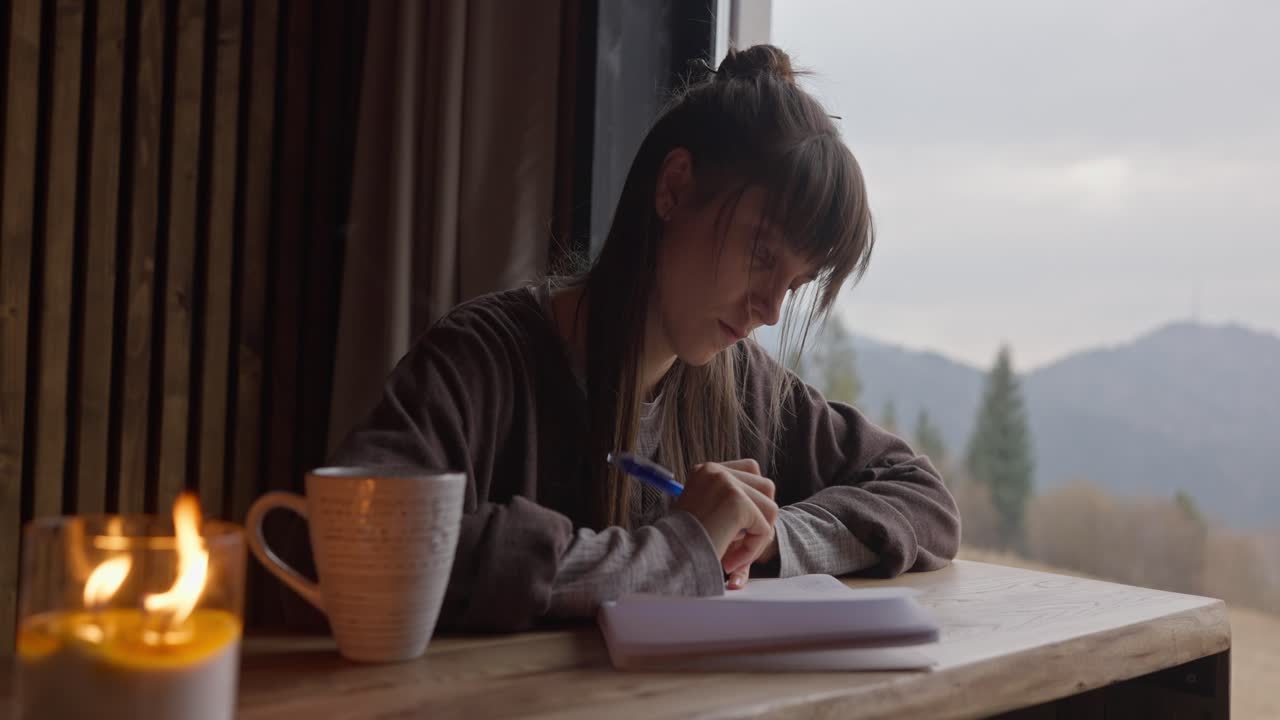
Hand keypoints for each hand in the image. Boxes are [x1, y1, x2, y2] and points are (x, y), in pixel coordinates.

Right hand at [673, 459, 776, 583]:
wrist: (666, 557)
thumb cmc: (681, 545)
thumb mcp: (706, 518)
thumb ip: (731, 510)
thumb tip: (767, 518)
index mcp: (707, 471)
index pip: (751, 470)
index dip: (754, 500)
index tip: (738, 527)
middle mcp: (716, 471)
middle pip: (766, 487)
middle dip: (762, 518)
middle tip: (739, 543)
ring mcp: (727, 483)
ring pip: (770, 508)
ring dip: (757, 537)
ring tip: (733, 555)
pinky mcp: (737, 502)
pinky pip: (764, 528)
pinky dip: (752, 550)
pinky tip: (729, 561)